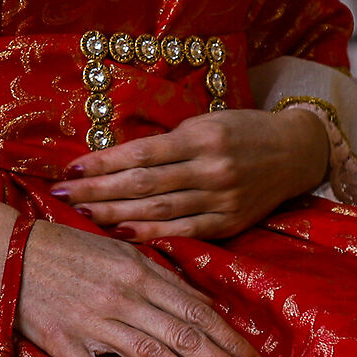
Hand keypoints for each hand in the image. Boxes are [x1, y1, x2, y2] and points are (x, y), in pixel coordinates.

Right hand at [0, 192, 264, 356]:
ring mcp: (93, 320)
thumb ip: (162, 278)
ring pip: (152, 354)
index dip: (233, 338)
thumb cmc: (68, 248)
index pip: (198, 310)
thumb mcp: (120, 250)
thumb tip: (204, 306)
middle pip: (186, 334)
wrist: (6, 247)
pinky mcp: (62, 341)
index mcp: (140, 270)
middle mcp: (124, 296)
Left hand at [54, 107, 328, 240]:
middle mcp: (210, 169)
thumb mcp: (207, 122)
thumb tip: (117, 159)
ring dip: (114, 214)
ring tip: (80, 213)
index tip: (71, 168)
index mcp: (201, 137)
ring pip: (157, 211)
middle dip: (97, 190)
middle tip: (61, 193)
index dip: (103, 163)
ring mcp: (220, 199)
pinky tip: (120, 234)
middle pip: (142, 184)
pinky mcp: (229, 223)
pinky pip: (182, 231)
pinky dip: (149, 234)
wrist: (295, 151)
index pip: (141, 153)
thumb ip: (169, 142)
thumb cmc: (243, 130)